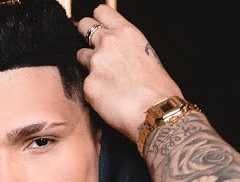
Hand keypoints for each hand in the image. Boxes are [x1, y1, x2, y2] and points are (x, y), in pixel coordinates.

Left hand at [74, 5, 182, 143]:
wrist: (156, 112)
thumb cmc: (159, 89)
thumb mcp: (146, 54)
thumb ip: (126, 47)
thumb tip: (117, 51)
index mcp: (126, 32)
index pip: (101, 12)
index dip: (98, 21)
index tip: (98, 28)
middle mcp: (108, 43)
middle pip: (84, 26)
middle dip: (86, 36)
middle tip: (94, 51)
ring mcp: (95, 63)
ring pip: (80, 55)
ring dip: (88, 65)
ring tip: (105, 79)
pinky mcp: (88, 85)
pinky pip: (85, 84)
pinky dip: (93, 90)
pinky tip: (108, 98)